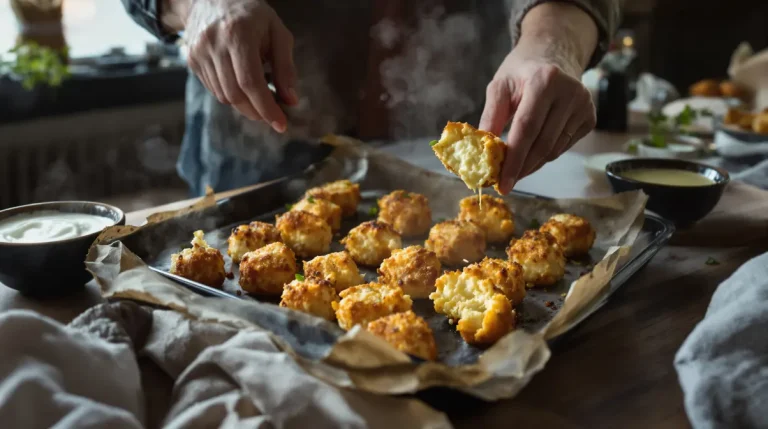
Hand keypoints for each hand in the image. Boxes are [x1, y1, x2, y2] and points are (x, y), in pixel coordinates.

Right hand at [184, 0, 296, 131]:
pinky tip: (242, 87)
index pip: (251, 82)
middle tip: (272, 116)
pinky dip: (231, 95)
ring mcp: (199, 52)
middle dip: (256, 111)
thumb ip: (285, 66)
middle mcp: (214, 43)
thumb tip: (290, 99)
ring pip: (223, 96)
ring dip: (244, 105)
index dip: (266, 107)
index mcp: (238, 33)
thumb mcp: (277, 32)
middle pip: (235, 94)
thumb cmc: (251, 15)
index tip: (280, 123)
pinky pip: (213, 89)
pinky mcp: (192, 60)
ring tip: (259, 99)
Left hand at [479, 5, 596, 193]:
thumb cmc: (522, 72)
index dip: (514, 159)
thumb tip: (481, 151)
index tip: (501, 183)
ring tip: (515, 168)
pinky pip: (563, 147)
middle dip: (521, 168)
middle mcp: (570, 93)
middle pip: (542, 143)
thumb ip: (491, 117)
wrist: (554, 54)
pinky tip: (533, 152)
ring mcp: (584, 106)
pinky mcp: (591, 118)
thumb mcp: (500, 86)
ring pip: (554, 150)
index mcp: (545, 80)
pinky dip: (545, 155)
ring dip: (532, 164)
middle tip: (505, 183)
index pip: (526, 128)